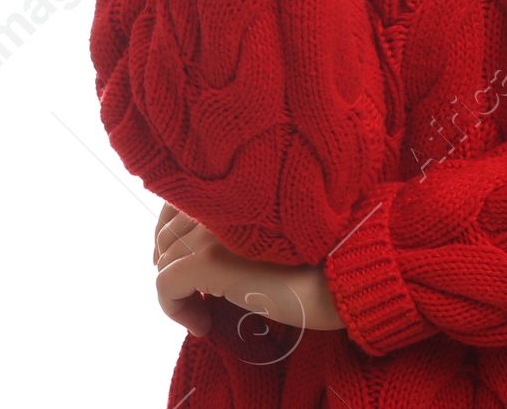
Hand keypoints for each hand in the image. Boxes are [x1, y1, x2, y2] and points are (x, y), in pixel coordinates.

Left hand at [152, 201, 344, 337]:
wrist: (343, 270)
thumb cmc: (319, 253)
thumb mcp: (273, 228)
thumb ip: (238, 222)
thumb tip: (200, 249)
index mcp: (234, 183)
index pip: (177, 202)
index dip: (174, 235)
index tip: (187, 265)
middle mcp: (218, 197)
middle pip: (165, 232)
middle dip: (173, 265)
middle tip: (195, 293)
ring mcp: (211, 226)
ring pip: (162, 259)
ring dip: (178, 290)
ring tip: (205, 309)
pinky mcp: (208, 260)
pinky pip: (164, 286)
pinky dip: (175, 310)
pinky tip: (204, 324)